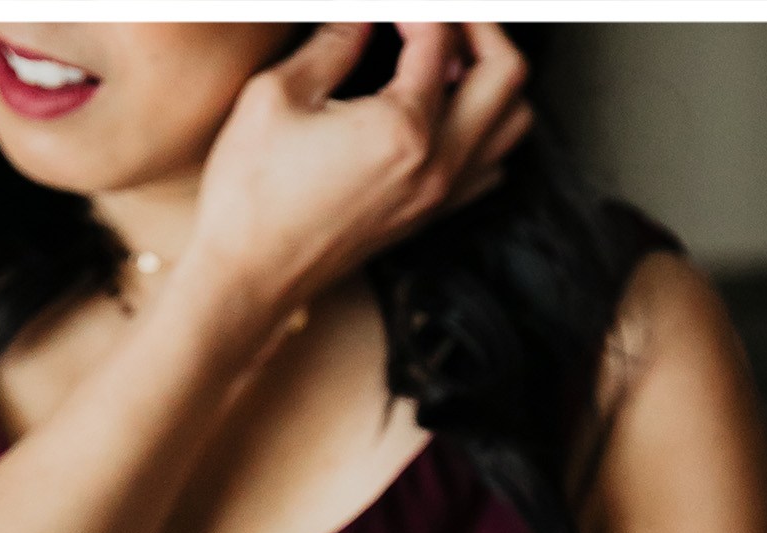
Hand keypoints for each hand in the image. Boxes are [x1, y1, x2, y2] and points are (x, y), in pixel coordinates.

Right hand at [183, 22, 532, 321]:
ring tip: (445, 56)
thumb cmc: (254, 188)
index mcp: (405, 129)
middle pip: (508, 76)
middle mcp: (441, 164)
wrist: (254, 272)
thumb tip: (362, 14)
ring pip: (512, 123)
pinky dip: (484, 125)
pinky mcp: (436, 214)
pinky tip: (443, 108)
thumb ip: (332, 42)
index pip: (440, 39)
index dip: (416, 9)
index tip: (388, 8)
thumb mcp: (279, 94)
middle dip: (481, 28)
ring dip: (492, 78)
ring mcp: (445, 194)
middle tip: (442, 16)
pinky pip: (491, 163)